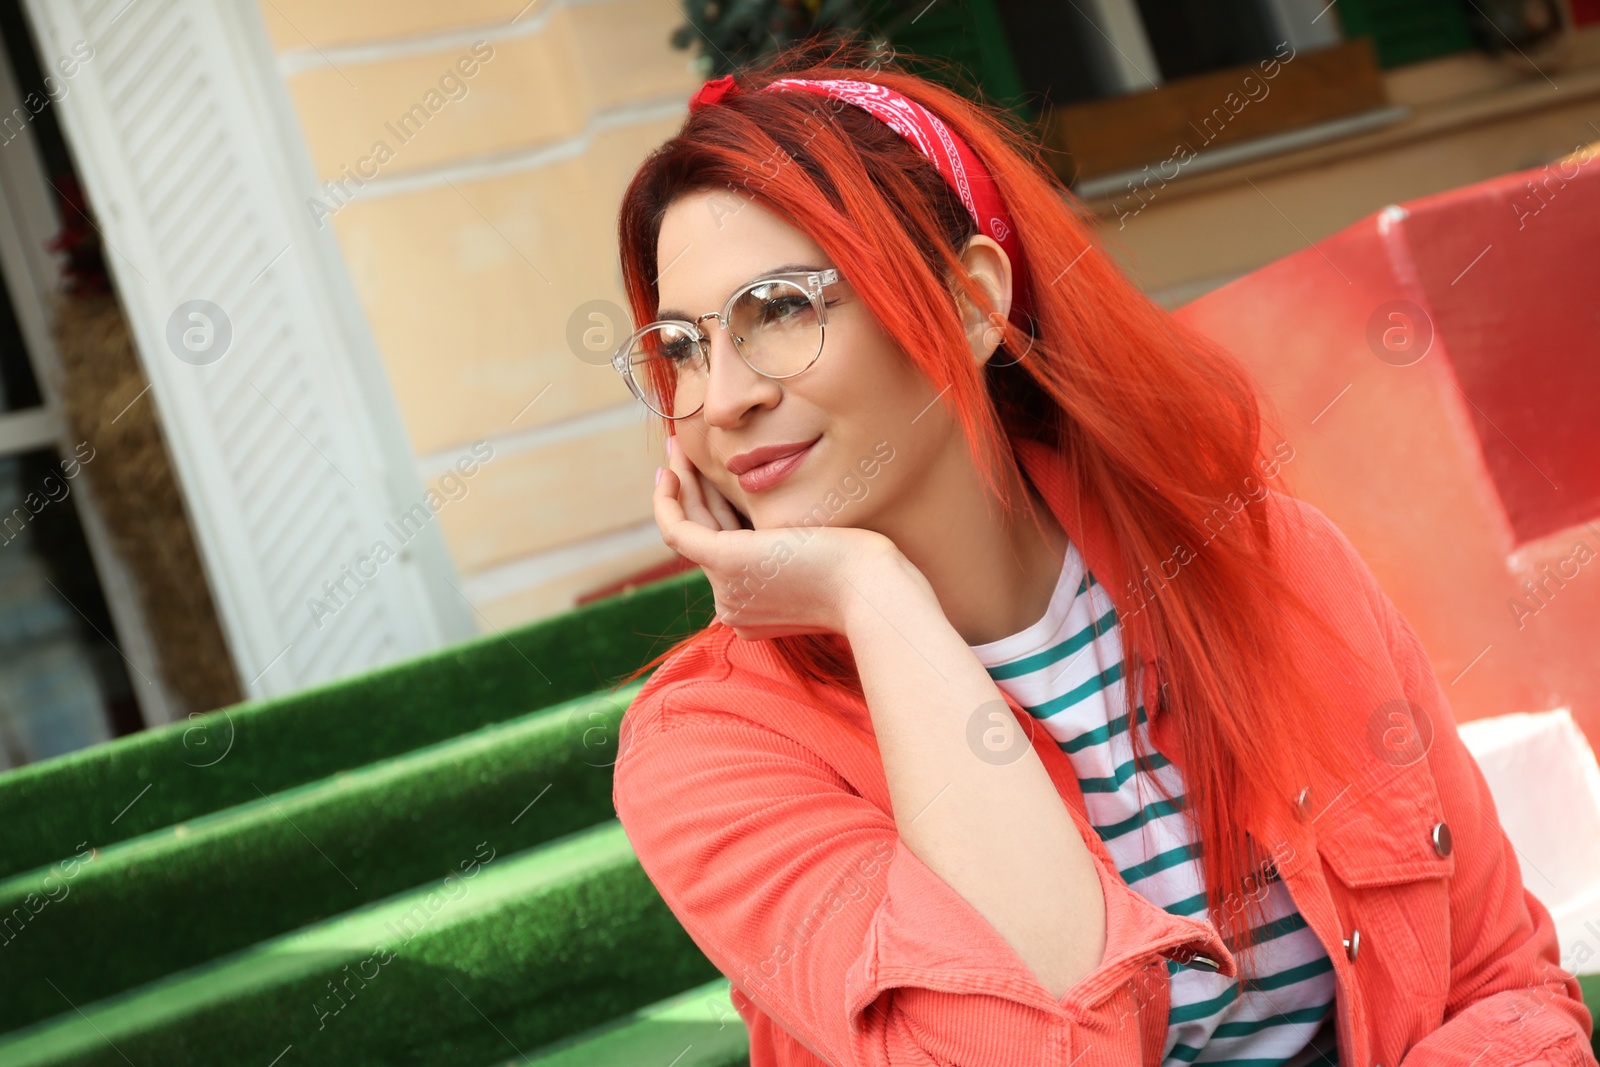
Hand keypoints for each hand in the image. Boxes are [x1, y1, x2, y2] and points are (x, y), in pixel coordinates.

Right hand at [654, 433, 899, 639]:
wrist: (872, 590)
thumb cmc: (865, 570)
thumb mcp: (824, 557)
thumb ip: (794, 547)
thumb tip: (784, 524)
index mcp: (756, 609)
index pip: (727, 552)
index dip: (713, 509)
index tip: (708, 477)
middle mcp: (734, 606)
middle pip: (705, 537)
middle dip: (690, 490)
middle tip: (681, 451)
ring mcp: (726, 589)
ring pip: (689, 529)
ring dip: (679, 484)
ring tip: (677, 446)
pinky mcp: (723, 563)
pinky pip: (677, 531)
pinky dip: (667, 501)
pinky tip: (670, 471)